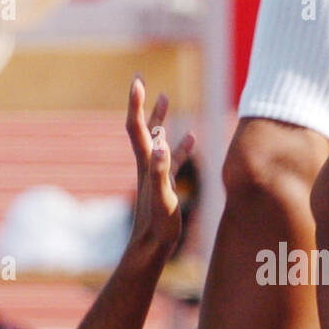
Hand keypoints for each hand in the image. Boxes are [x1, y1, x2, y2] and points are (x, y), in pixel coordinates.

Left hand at [126, 77, 194, 258]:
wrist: (151, 247)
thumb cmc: (158, 224)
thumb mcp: (162, 196)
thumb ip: (161, 171)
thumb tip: (161, 143)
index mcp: (146, 163)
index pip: (137, 126)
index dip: (137, 103)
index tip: (138, 81)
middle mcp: (147, 164)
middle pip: (143, 127)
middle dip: (144, 104)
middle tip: (143, 82)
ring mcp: (155, 173)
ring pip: (157, 139)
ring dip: (161, 118)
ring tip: (166, 98)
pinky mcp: (165, 183)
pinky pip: (173, 158)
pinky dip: (180, 145)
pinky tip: (191, 137)